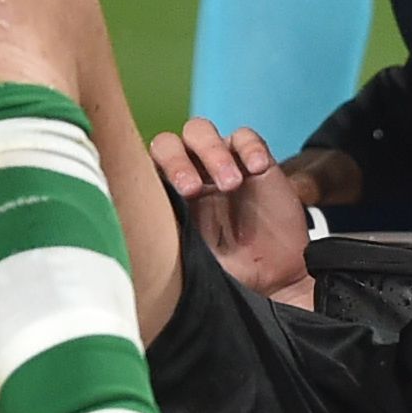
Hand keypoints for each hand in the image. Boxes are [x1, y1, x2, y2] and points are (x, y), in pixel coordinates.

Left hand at [150, 117, 314, 302]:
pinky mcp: (253, 160)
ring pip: (200, 132)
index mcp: (165, 199)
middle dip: (176, 162)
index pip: (140, 169)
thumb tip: (137, 246)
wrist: (275, 281)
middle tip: (193, 190)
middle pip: (167, 144)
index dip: (142, 172)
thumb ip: (166, 246)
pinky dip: (249, 147)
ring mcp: (219, 163)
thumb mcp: (191, 264)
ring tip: (231, 184)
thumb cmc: (227, 273)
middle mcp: (189, 175)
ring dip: (211, 152)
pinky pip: (245, 137)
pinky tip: (257, 168)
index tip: (155, 199)